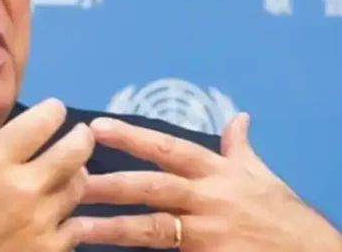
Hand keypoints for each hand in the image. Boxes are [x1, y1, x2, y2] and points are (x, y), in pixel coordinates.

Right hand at [0, 86, 93, 251]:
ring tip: (67, 170)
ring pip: (79, 185)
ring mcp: (42, 223)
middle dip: (80, 137)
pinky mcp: (52, 251)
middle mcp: (25, 189)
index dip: (53, 110)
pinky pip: (77, 224)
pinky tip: (60, 212)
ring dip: (77, 174)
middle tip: (77, 134)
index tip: (54, 109)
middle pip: (75, 150)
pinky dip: (73, 214)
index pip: (41, 123)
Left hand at [75, 114, 341, 250]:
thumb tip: (239, 118)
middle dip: (111, 184)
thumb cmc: (282, 216)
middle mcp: (210, 199)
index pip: (169, 148)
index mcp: (217, 173)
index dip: (133, 136)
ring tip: (76, 226)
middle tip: (71, 180)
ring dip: (113, 227)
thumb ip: (240, 149)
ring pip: (153, 229)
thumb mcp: (262, 177)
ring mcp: (209, 235)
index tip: (97, 126)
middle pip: (153, 188)